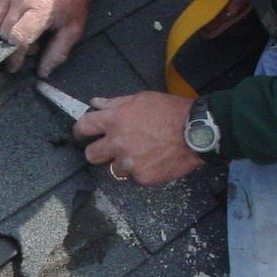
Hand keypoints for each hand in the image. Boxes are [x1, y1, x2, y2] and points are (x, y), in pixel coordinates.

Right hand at [0, 0, 100, 76]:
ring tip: (24, 26)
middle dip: (14, 43)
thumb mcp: (73, 27)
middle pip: (4, 32)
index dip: (15, 55)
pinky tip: (15, 14)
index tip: (16, 65)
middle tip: (31, 42)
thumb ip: (57, 52)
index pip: (17, 37)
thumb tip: (42, 73)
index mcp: (40, 7)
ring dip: (6, 30)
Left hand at [74, 91, 202, 185]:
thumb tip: (94, 103)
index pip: (83, 127)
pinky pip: (134, 177)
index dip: (79, 132)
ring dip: (122, 162)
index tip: (81, 135)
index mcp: (115, 120)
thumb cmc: (171, 111)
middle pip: (91, 155)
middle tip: (108, 149)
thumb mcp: (142, 99)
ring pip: (113, 168)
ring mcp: (130, 163)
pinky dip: (141, 170)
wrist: (197, 132)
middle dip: (97, 151)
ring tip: (140, 154)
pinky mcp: (143, 177)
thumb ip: (115, 103)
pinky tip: (153, 160)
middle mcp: (118, 143)